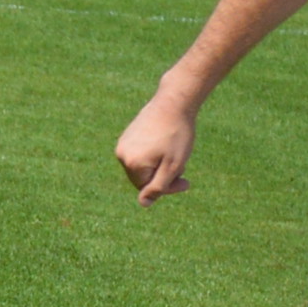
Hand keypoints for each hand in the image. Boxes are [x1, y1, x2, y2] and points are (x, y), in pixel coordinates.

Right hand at [114, 84, 202, 202]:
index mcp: (132, 164)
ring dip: (160, 165)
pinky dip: (154, 154)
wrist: (173, 102)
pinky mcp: (128, 135)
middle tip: (181, 164)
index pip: (147, 189)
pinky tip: (166, 142)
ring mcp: (123, 143)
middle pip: (143, 178)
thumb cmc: (176, 135)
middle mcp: (122, 154)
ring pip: (143, 167)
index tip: (185, 180)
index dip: (168, 187)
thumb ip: (158, 188)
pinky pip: (140, 154)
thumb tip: (144, 204)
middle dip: (163, 175)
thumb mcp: (172, 167)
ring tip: (173, 152)